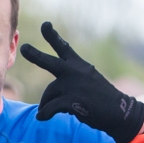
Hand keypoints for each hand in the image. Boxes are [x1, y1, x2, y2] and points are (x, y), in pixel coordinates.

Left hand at [20, 23, 143, 142]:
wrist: (119, 113)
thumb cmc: (102, 100)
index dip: (53, 36)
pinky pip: (50, 108)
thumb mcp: (89, 82)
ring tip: (44, 112)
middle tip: (24, 48)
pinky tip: (42, 117)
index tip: (45, 25)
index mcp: (80, 66)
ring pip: (48, 94)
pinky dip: (44, 114)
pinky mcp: (73, 101)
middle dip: (35, 55)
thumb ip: (70, 81)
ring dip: (44, 104)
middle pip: (50, 62)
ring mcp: (73, 86)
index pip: (64, 48)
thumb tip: (49, 96)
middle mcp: (75, 72)